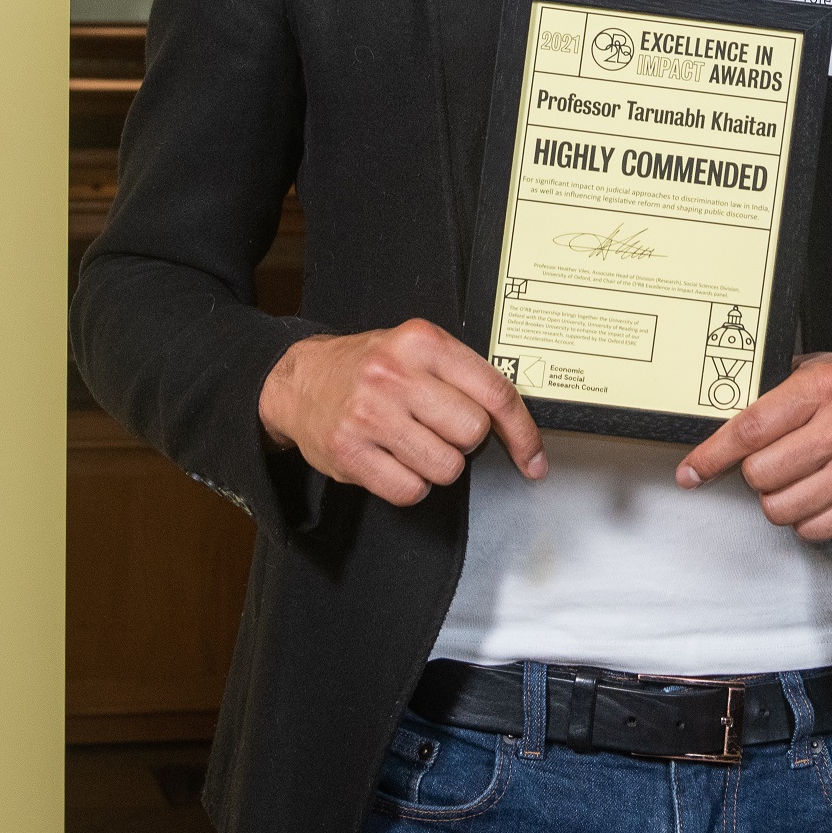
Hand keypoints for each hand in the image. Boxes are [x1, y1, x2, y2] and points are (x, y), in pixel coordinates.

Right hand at [259, 320, 547, 507]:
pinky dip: (409, 484)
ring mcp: (370, 414)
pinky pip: (410, 490)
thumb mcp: (415, 349)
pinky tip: (392, 460)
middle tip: (436, 427)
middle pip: (472, 433)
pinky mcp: (350, 452)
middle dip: (463, 441)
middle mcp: (395, 374)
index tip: (532, 458)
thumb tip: (515, 424)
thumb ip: (463, 375)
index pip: (494, 392)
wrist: (299, 380)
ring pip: (446, 468)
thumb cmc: (367, 367)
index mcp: (421, 342)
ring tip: (410, 442)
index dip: (522, 433)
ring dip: (436, 465)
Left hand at [674, 352, 831, 540]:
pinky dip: (805, 518)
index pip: (750, 429)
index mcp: (823, 388)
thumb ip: (772, 393)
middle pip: (760, 474)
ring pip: (781, 508)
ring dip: (778, 499)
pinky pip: (811, 530)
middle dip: (756, 473)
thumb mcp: (818, 370)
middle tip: (773, 461)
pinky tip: (818, 495)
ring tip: (797, 478)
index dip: (713, 455)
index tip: (691, 472)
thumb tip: (718, 424)